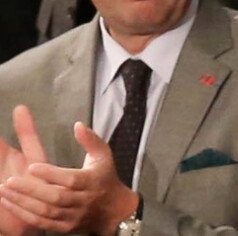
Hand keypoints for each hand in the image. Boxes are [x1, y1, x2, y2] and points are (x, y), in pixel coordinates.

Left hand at [0, 121, 137, 234]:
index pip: (70, 179)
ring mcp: (73, 216)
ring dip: (23, 203)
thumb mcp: (103, 154)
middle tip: (10, 181)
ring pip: (46, 212)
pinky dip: (25, 215)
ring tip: (5, 191)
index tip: (32, 166)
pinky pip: (42, 223)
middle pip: (55, 198)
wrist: (113, 210)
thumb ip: (90, 139)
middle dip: (31, 190)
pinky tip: (11, 204)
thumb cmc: (105, 177)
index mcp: (92, 181)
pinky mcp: (65, 227)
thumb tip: (78, 125)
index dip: (51, 174)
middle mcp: (83, 200)